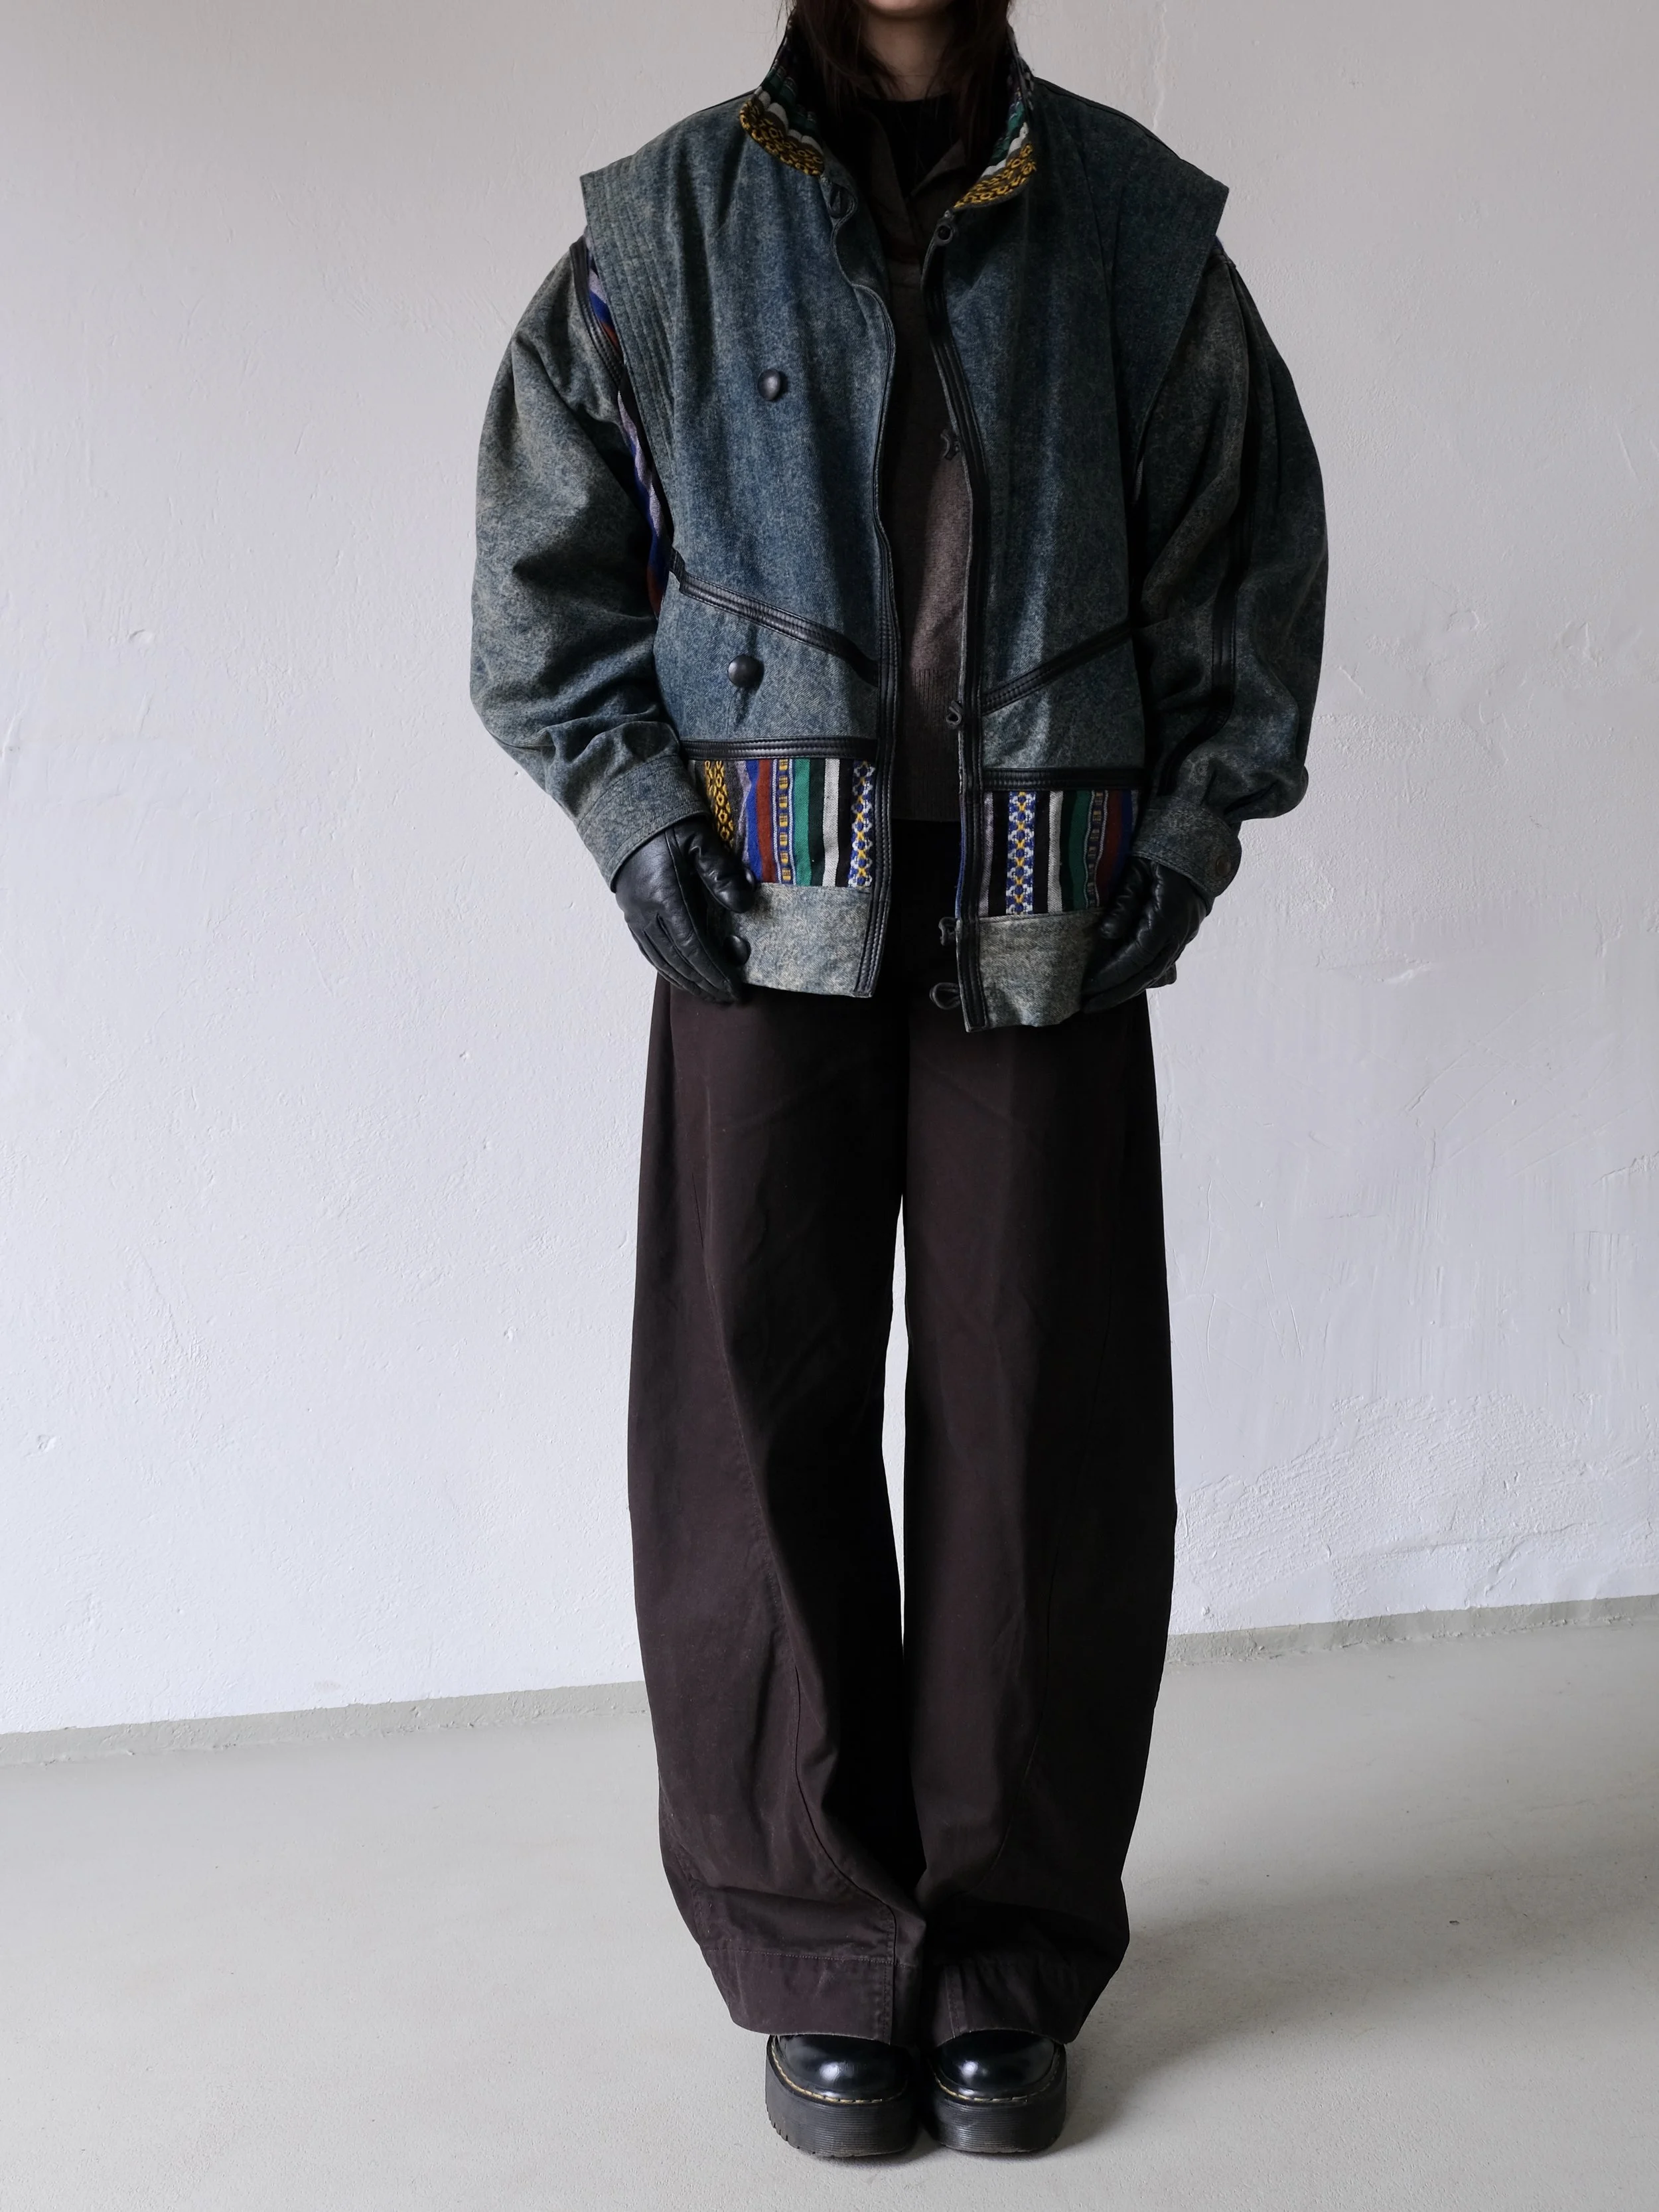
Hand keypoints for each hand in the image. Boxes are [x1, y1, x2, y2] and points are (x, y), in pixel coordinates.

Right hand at [613, 816, 755, 1004]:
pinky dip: (668, 970)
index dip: (714, 971)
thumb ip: (721, 871)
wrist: (625, 815)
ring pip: (662, 962)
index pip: (693, 945)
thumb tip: (744, 905)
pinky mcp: (631, 916)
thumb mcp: (699, 839)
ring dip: (687, 982)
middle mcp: (647, 913)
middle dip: (705, 983)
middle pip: (679, 961)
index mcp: (665, 895)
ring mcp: (636, 917)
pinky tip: (683, 978)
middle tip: (729, 997)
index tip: (734, 987)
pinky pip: (649, 953)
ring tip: (710, 994)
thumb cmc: (668, 825)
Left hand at [1081, 856, 1207, 1012]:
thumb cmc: (1161, 855)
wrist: (1196, 849)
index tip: (1088, 988)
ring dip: (1127, 990)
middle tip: (1087, 1006)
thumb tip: (1107, 933)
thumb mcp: (1138, 871)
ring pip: (1155, 974)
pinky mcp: (1180, 937)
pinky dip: (1141, 979)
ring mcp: (1183, 937)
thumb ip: (1124, 901)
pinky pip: (1161, 965)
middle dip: (1116, 993)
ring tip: (1100, 1001)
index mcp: (1168, 917)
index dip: (1112, 976)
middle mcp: (1179, 933)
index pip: (1137, 957)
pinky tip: (1122, 987)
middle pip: (1147, 974)